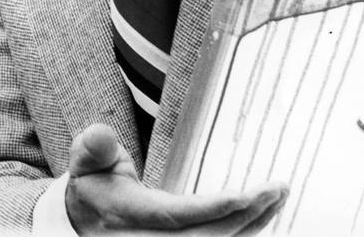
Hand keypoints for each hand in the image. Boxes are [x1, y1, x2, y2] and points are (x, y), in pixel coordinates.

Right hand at [66, 123, 286, 234]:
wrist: (84, 221)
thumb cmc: (94, 185)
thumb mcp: (88, 162)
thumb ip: (94, 148)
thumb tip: (98, 135)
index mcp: (129, 216)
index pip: (175, 216)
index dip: (209, 210)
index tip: (241, 196)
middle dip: (244, 216)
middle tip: (276, 189)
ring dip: (252, 224)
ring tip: (279, 196)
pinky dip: (243, 232)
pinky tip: (264, 214)